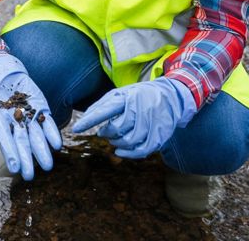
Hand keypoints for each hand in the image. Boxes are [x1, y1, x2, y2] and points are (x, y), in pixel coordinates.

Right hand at [0, 54, 61, 180]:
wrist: (5, 73)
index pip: (5, 139)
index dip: (9, 153)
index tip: (14, 168)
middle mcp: (15, 122)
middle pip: (22, 143)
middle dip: (27, 159)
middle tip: (31, 176)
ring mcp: (29, 116)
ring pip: (37, 136)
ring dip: (43, 150)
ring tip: (48, 166)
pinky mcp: (40, 108)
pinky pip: (48, 122)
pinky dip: (52, 132)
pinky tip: (57, 143)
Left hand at [70, 77, 196, 158]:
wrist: (172, 97)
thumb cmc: (139, 96)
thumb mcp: (120, 93)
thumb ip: (102, 105)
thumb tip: (85, 118)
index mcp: (127, 96)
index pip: (105, 110)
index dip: (89, 120)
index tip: (75, 129)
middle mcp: (140, 109)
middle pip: (116, 128)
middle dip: (106, 133)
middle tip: (103, 132)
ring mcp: (151, 123)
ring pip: (128, 141)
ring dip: (116, 143)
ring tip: (113, 139)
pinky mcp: (159, 136)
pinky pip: (141, 151)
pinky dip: (127, 154)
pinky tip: (119, 152)